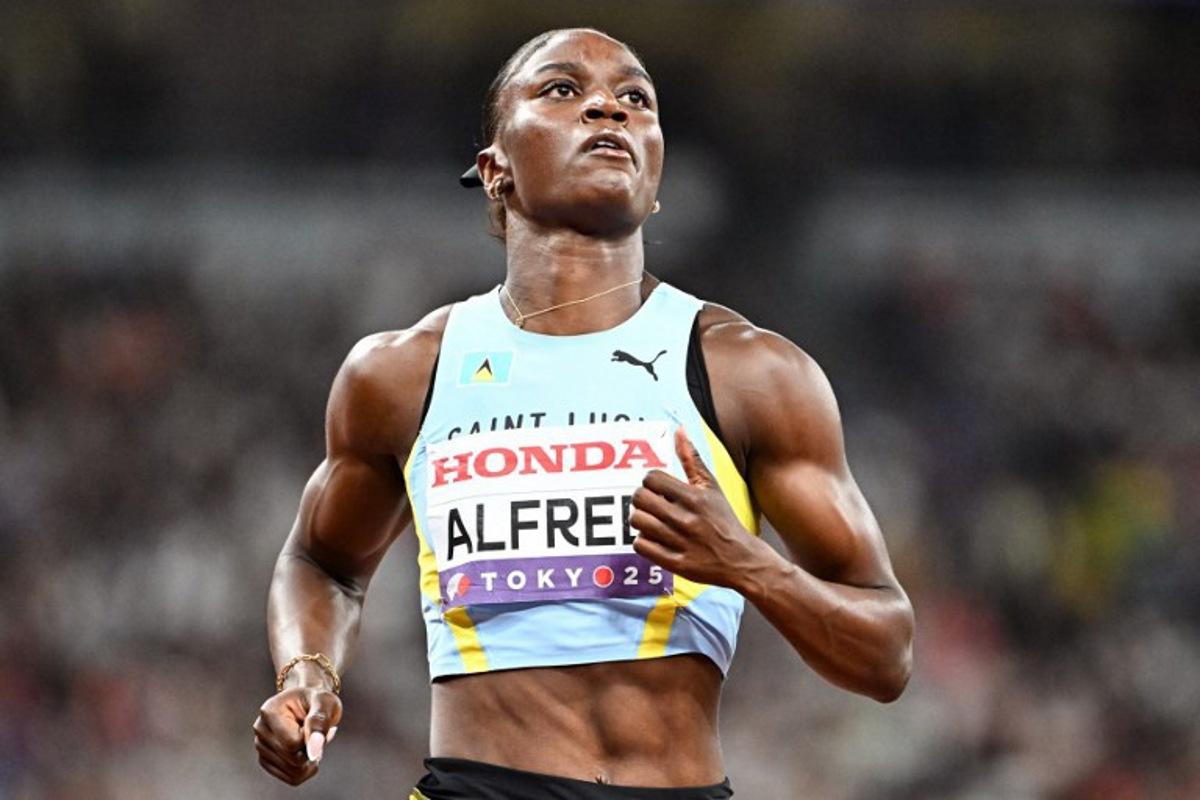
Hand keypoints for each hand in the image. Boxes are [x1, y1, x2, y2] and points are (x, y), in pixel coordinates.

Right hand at [253, 681, 341, 785]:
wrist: (309, 703)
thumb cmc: (318, 700)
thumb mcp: (325, 703)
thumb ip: (319, 723)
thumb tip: (313, 752)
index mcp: (270, 711)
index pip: (292, 743)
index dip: (311, 739)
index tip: (314, 722)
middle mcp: (260, 729)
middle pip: (292, 759)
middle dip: (312, 749)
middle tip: (316, 731)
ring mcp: (261, 746)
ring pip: (293, 772)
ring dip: (311, 760)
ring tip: (310, 739)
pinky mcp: (266, 760)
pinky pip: (292, 778)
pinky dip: (306, 769)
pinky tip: (306, 751)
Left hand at [630, 427, 763, 587]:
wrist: (742, 559)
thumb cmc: (723, 519)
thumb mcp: (711, 487)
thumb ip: (692, 459)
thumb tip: (678, 430)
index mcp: (695, 497)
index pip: (651, 479)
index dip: (650, 482)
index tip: (657, 489)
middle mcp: (687, 519)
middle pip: (639, 499)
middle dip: (641, 499)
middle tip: (650, 504)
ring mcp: (681, 542)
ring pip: (638, 521)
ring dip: (641, 520)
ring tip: (652, 521)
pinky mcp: (676, 563)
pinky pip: (641, 546)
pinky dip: (642, 541)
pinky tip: (654, 539)